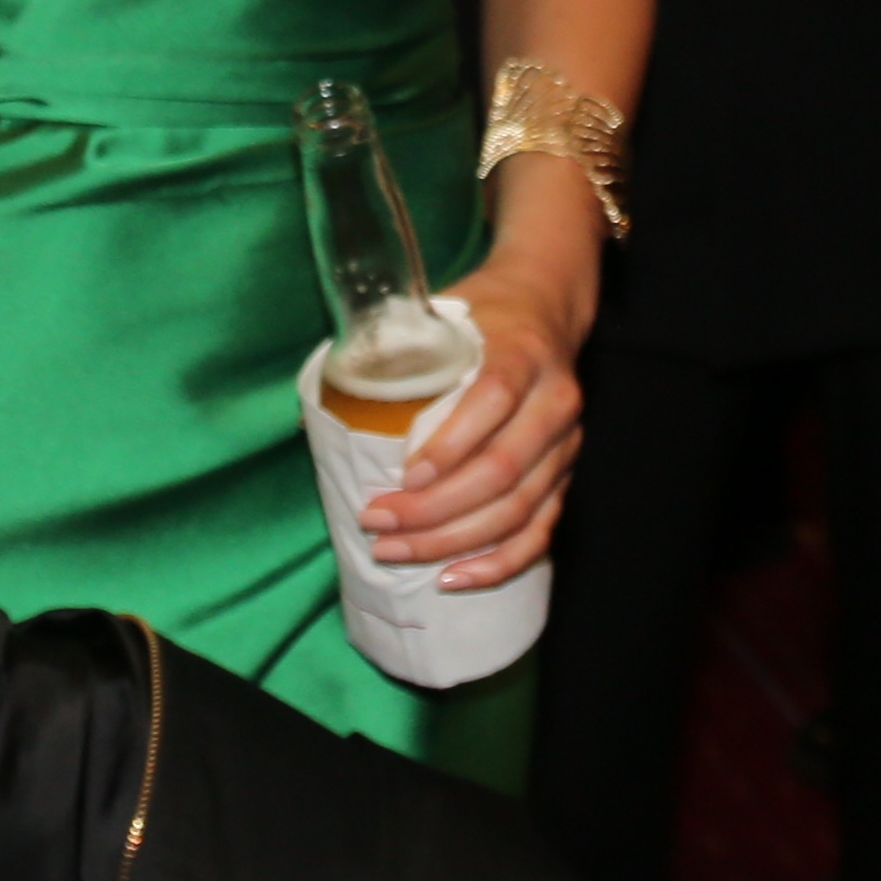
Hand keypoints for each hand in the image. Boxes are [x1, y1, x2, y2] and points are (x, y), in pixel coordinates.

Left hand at [374, 251, 586, 591]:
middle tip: (378, 524)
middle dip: (435, 509)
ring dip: (455, 541)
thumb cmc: (481, 313)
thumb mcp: (440, 312)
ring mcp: (565, 444)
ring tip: (397, 553)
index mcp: (522, 354)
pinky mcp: (566, 475)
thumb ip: (391, 354)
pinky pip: (540, 531)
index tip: (403, 477)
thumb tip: (314, 417)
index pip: (493, 402)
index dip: (450, 446)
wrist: (546, 302)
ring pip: (519, 509)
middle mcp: (552, 402)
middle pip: (502, 469)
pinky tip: (456, 578)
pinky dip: (500, 562)